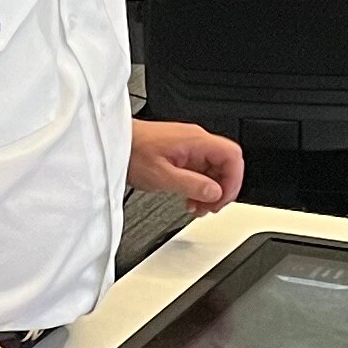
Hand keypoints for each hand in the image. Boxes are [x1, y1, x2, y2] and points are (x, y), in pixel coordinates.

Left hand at [127, 119, 245, 209]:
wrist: (113, 144)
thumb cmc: (132, 152)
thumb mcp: (163, 176)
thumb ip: (193, 185)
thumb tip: (215, 193)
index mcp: (196, 141)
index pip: (232, 157)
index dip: (234, 180)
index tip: (224, 199)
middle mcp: (196, 140)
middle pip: (226, 164)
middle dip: (221, 189)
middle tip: (210, 207)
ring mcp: (189, 146)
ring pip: (214, 169)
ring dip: (210, 191)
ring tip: (197, 207)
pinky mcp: (181, 152)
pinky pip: (200, 169)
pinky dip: (199, 186)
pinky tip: (190, 198)